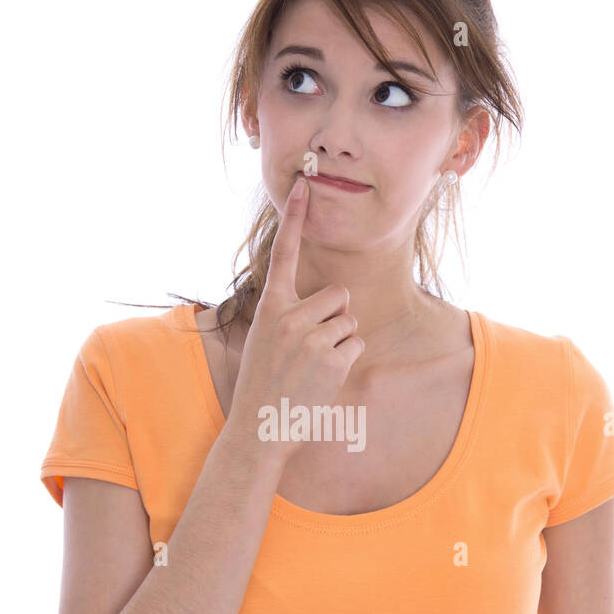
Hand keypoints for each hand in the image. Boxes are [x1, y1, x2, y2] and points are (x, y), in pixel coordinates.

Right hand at [225, 176, 364, 462]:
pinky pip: (355, 345)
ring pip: (349, 320)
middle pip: (338, 295)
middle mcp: (290, 316)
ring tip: (314, 365)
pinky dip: (346, 360)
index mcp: (270, 307)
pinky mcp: (332, 360)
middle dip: (334, 316)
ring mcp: (312, 338)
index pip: (284, 254)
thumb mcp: (264, 340)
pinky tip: (323, 378)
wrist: (258, 428)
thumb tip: (327, 301)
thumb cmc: (262, 384)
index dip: (295, 218)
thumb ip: (288, 315)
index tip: (304, 185)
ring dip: (340, 340)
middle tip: (312, 346)